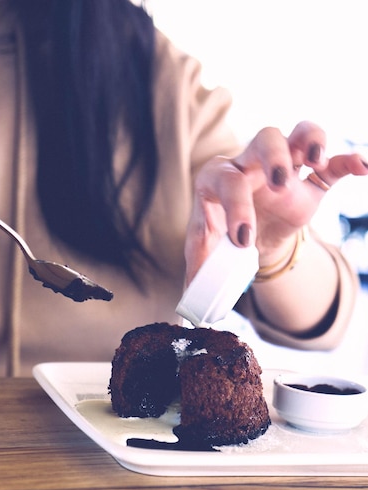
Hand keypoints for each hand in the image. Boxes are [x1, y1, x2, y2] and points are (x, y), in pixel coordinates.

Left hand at [186, 121, 367, 281]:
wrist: (249, 237)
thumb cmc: (222, 238)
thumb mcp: (207, 251)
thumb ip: (198, 269)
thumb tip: (188, 307)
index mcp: (219, 179)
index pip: (226, 180)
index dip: (236, 207)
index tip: (243, 239)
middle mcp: (250, 163)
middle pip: (264, 139)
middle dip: (273, 157)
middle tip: (281, 184)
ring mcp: (282, 168)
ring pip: (298, 136)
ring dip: (311, 139)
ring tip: (317, 158)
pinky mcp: (309, 181)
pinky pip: (332, 164)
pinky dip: (348, 161)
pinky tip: (362, 167)